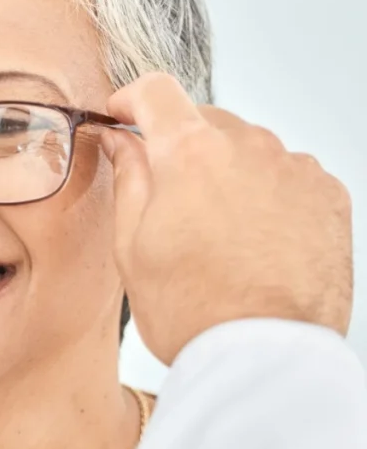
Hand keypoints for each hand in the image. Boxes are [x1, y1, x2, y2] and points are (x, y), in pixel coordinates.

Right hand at [103, 73, 352, 365]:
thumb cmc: (191, 310)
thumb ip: (128, 178)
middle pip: (204, 120)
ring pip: (248, 149)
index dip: (131, 98)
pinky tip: (253, 239)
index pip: (155, 91)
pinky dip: (266, 193)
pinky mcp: (328, 196)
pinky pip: (287, 175)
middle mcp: (249, 146)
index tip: (123, 115)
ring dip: (226, 171)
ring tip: (216, 231)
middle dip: (181, 147)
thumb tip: (121, 140)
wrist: (264, 357)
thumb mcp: (132, 246)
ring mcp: (295, 169)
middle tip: (167, 198)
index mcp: (191, 153)